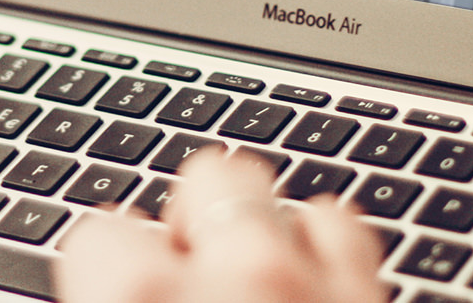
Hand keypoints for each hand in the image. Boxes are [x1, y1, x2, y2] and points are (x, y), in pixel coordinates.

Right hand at [57, 149, 385, 301]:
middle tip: (189, 281)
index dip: (106, 269)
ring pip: (277, 190)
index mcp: (144, 299)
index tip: (114, 293)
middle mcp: (236, 277)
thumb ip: (108, 295)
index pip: (101, 235)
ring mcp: (316, 285)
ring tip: (248, 275)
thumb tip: (105, 284)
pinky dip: (321, 242)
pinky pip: (345, 229)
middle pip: (203, 181)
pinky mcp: (371, 297)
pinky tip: (305, 277)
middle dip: (191, 221)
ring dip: (256, 220)